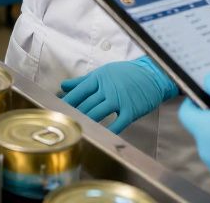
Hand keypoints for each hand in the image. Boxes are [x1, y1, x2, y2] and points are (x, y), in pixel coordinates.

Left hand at [59, 57, 177, 133]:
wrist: (152, 74)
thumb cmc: (125, 73)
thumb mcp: (103, 72)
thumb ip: (82, 81)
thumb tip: (63, 86)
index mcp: (99, 78)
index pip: (79, 91)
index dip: (67, 102)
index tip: (57, 110)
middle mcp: (108, 88)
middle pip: (86, 104)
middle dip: (74, 114)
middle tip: (64, 124)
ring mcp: (120, 100)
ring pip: (98, 113)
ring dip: (86, 122)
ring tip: (76, 130)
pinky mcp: (131, 110)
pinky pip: (118, 123)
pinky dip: (108, 130)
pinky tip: (99, 135)